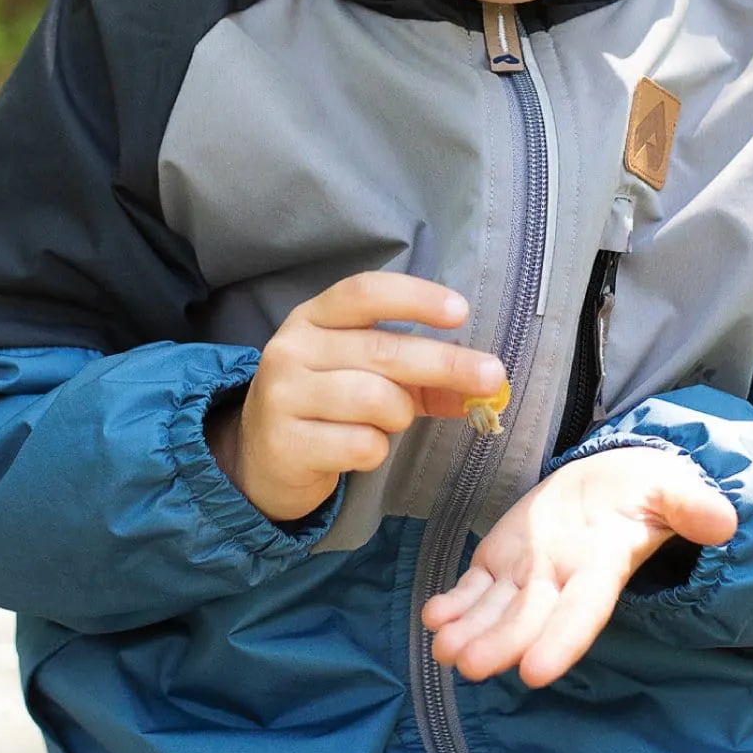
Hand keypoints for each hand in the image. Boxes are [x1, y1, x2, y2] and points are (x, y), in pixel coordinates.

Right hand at [205, 272, 505, 525]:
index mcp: (313, 317)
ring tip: (389, 422)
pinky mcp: (284, 443)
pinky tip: (359, 449)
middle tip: (492, 376)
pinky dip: (376, 450)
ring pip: (374, 399)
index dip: (414, 297)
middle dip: (446, 363)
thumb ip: (424, 377)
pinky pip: (361, 444)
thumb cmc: (327, 406)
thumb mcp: (369, 376)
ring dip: (399, 415)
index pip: (364, 292)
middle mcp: (291, 348)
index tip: (460, 311)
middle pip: (382, 349)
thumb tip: (490, 385)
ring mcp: (282, 395)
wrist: (261, 460)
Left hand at [422, 445, 736, 688]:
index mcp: (603, 565)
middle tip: (468, 666)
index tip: (536, 671)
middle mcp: (562, 579)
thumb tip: (724, 520)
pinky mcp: (503, 559)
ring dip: (469, 631)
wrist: (615, 483)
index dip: (561, 641)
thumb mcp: (673, 489)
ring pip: (496, 609)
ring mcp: (529, 573)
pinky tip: (433, 618)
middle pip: (531, 617)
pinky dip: (454, 604)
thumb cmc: (647, 490)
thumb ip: (689, 504)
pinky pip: (476, 586)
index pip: (583, 610)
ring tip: (442, 650)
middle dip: (501, 643)